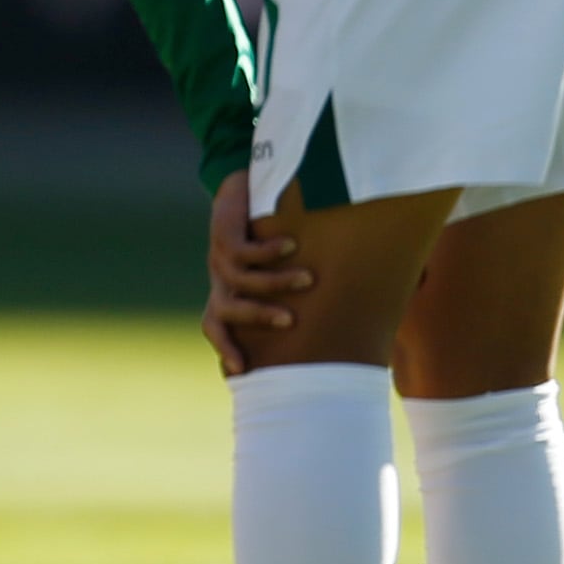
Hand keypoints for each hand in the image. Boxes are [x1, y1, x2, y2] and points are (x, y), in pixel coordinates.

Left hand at [202, 166, 309, 377]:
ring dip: (275, 282)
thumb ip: (296, 298)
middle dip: (257, 317)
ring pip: (241, 280)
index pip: (215, 328)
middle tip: (290, 321)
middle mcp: (220, 281)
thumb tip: (347, 322)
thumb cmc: (269, 240)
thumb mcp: (276, 272)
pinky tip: (293, 245)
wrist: (240, 191)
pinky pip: (245, 248)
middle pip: (226, 310)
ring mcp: (220, 257)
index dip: (224, 348)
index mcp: (227, 294)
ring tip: (308, 278)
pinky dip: (269, 251)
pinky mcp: (225, 232)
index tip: (241, 371)